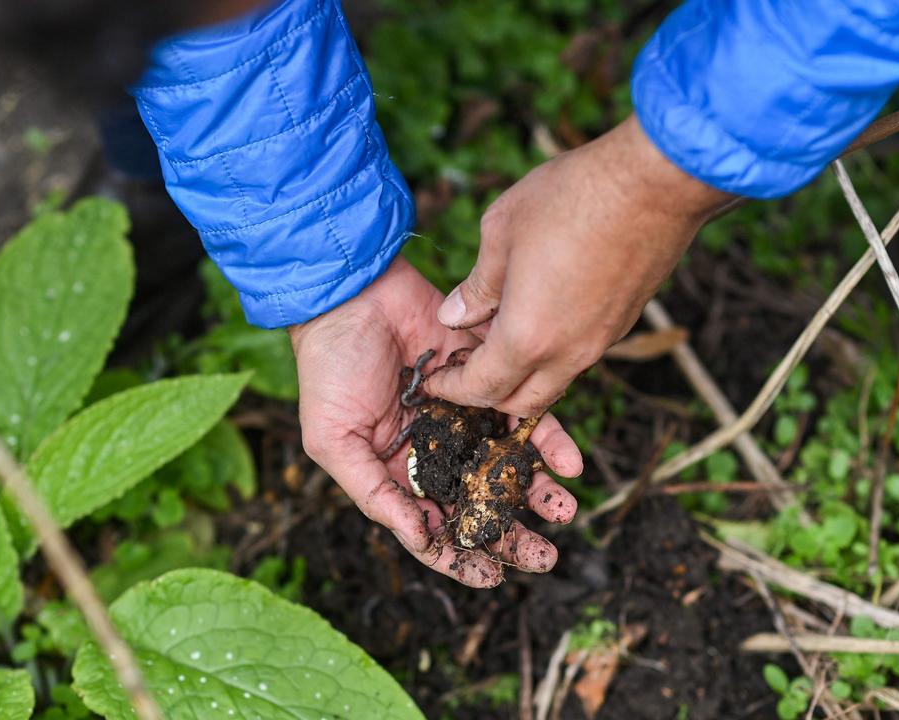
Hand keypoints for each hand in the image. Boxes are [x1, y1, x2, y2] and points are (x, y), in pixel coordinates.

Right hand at [288, 257, 584, 587]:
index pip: (435, 528)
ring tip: (564, 510)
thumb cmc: (329, 369)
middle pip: (480, 504)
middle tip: (545, 556)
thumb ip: (375, 493)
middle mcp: (436, 451)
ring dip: (539, 492)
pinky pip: (525, 417)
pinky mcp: (490, 382)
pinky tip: (569, 463)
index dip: (463, 557)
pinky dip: (549, 441)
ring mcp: (465, 417)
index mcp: (397, 473)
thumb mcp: (334, 441)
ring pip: (509, 465)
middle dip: (513, 534)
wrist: (353, 295)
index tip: (494, 577)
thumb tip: (421, 539)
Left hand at [423, 115, 732, 416]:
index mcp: (528, 337)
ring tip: (500, 335)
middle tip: (467, 365)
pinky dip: (553, 353)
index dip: (452, 389)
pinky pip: (578, 356)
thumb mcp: (501, 232)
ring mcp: (601, 342)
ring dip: (524, 372)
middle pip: (521, 402)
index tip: (435, 381)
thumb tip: (453, 317)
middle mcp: (568, 353)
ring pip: (554, 380)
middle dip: (489, 394)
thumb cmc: (572, 197)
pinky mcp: (623, 325)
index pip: (481, 389)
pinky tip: (541, 314)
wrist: (654, 183)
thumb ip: (475, 287)